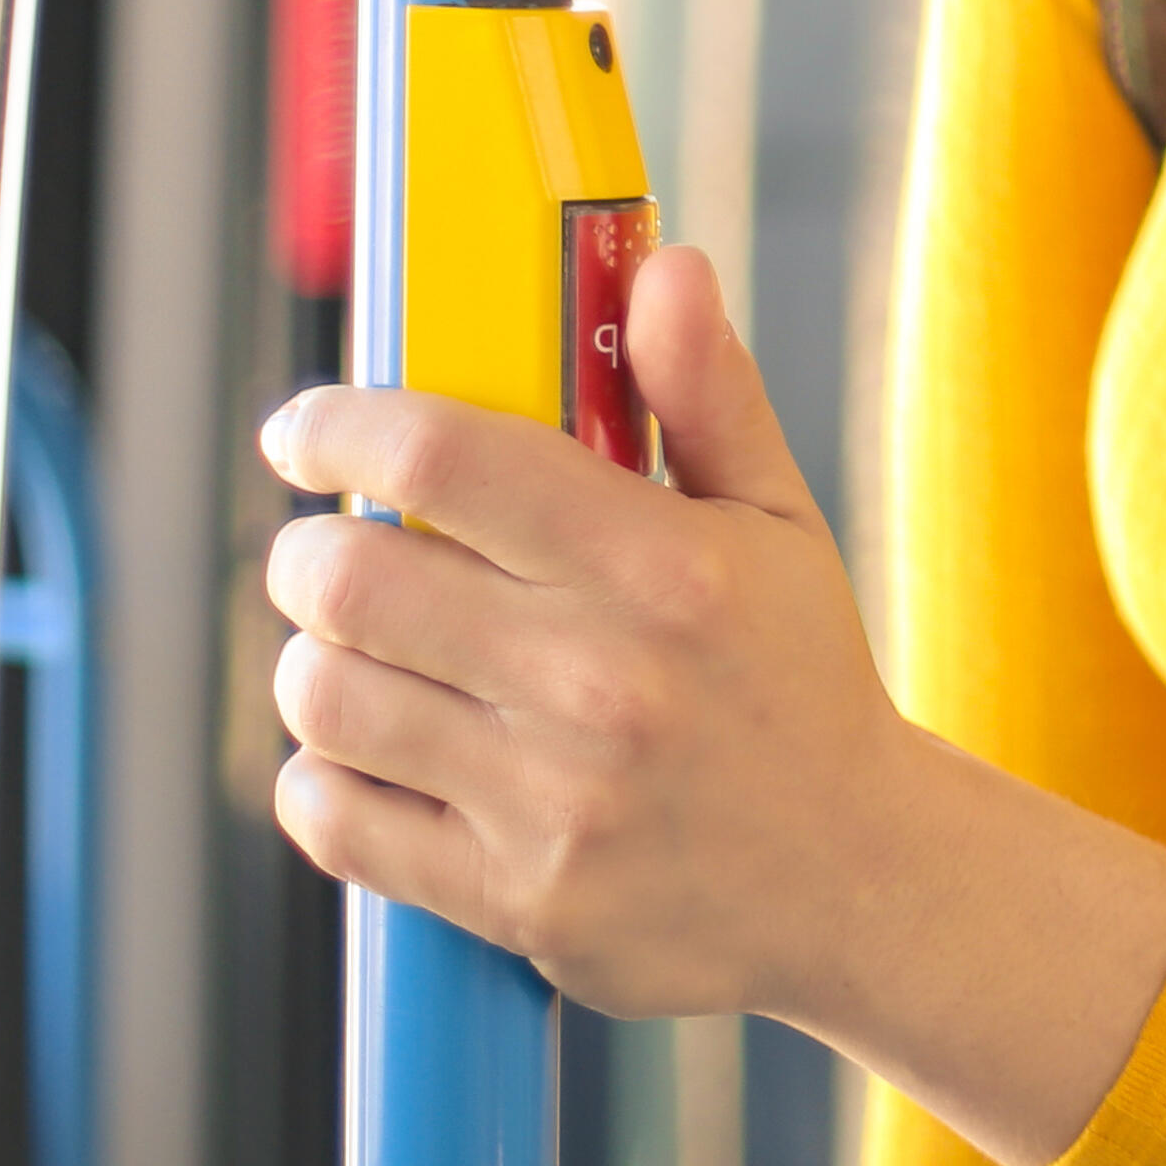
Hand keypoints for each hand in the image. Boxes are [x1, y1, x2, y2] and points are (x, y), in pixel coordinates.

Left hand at [258, 245, 912, 1017]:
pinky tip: (378, 752)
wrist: (859, 877)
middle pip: (353, 580)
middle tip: (333, 550)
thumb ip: (708, 393)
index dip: (340, 425)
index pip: (444, 457)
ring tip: (365, 654)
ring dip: (318, 663)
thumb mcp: (781, 522)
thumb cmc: (801, 682)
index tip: (307, 430)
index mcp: (665, 567)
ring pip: (327, 700)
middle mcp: (604, 680)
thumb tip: (665, 269)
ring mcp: (554, 798)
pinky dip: (324, 778)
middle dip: (312, 552)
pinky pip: (335, 822)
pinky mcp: (515, 896)